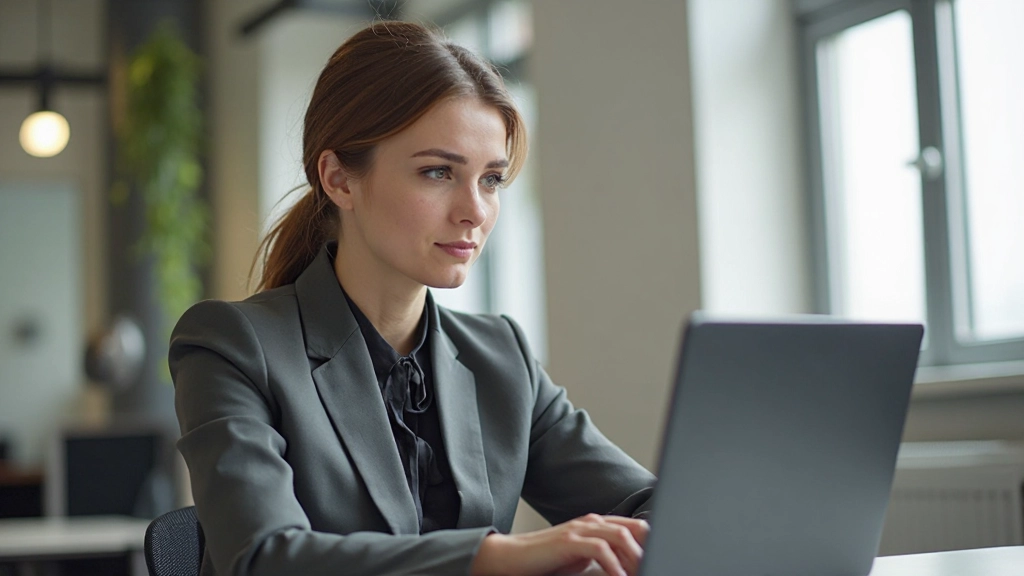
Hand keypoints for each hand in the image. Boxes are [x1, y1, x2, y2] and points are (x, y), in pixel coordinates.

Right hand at [469, 513, 648, 575]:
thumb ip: (604, 556)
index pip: (634, 525)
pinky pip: (600, 549)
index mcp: (597, 524)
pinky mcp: (568, 541)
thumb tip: (629, 567)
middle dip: (648, 549)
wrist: (512, 557)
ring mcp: (579, 530)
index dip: (651, 541)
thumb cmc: (547, 561)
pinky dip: (614, 565)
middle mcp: (591, 522)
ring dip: (635, 557)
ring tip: (640, 573)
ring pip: (620, 535)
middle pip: (633, 528)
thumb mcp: (582, 558)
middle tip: (656, 565)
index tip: (661, 557)